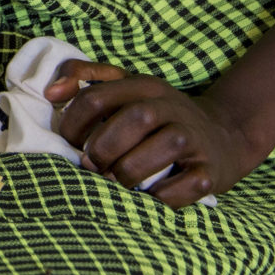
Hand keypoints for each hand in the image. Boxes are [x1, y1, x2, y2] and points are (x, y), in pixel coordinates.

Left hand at [44, 59, 264, 206]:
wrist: (224, 134)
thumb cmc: (159, 114)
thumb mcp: (127, 87)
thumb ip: (85, 77)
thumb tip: (50, 93)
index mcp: (145, 86)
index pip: (97, 97)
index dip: (73, 123)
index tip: (67, 141)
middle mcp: (171, 108)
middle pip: (132, 120)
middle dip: (103, 146)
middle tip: (90, 163)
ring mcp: (194, 140)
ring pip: (160, 150)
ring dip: (128, 171)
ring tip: (115, 180)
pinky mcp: (210, 172)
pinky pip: (183, 186)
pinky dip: (159, 197)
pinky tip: (147, 195)